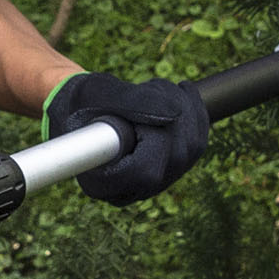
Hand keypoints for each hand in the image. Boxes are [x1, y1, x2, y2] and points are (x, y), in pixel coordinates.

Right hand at [43, 70, 212, 204]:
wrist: (81, 106)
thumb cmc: (82, 100)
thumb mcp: (98, 92)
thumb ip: (132, 102)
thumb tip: (176, 113)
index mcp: (102, 183)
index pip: (146, 171)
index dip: (156, 133)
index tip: (142, 103)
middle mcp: (131, 191)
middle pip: (176, 156)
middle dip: (173, 111)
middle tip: (150, 86)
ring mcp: (154, 183)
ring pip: (192, 147)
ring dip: (185, 108)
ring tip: (157, 88)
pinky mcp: (170, 168)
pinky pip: (197, 144)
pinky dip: (195, 113)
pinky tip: (181, 93)